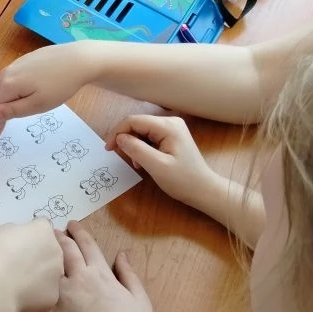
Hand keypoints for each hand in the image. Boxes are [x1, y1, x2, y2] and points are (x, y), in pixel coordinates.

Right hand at [0, 42, 97, 140]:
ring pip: (1, 85)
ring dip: (5, 98)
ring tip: (22, 105)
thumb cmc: (59, 86)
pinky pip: (10, 77)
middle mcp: (7, 72)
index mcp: (8, 84)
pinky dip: (12, 87)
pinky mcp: (24, 59)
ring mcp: (15, 63)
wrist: (78, 60)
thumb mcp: (37, 104)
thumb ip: (13, 111)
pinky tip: (29, 90)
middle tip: (15, 119)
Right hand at [0, 218, 63, 311]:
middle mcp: (57, 251)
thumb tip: (22, 239)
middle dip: (39, 254)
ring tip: (20, 281)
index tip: (19, 241)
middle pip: (51, 250)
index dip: (31, 233)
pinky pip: (45, 291)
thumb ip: (19, 233)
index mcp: (44, 231)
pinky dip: (36, 292)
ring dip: (40, 273)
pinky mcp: (53, 296)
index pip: (43, 226)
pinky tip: (21, 294)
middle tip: (20, 262)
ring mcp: (57, 274)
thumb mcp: (3, 231)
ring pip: (51, 271)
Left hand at [44, 222, 155, 311]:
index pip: (87, 244)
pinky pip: (40, 292)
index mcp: (102, 274)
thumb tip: (122, 254)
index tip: (71, 224)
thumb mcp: (139, 298)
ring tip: (37, 247)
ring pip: (48, 268)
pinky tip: (29, 275)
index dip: (78, 231)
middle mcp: (80, 280)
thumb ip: (129, 274)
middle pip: (64, 250)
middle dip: (57, 237)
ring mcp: (64, 297)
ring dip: (44, 255)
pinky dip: (34, 281)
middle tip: (50, 231)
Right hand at [106, 114, 220, 208]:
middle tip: (118, 156)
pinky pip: (149, 137)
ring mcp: (172, 128)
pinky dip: (142, 148)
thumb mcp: (157, 166)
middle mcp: (170, 122)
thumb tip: (119, 138)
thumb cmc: (182, 180)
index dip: (117, 132)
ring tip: (136, 163)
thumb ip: (136, 149)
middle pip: (137, 124)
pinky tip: (143, 161)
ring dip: (134, 145)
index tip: (108, 149)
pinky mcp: (172, 136)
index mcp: (167, 126)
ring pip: (142, 131)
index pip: (134, 121)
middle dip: (125, 139)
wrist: (204, 190)